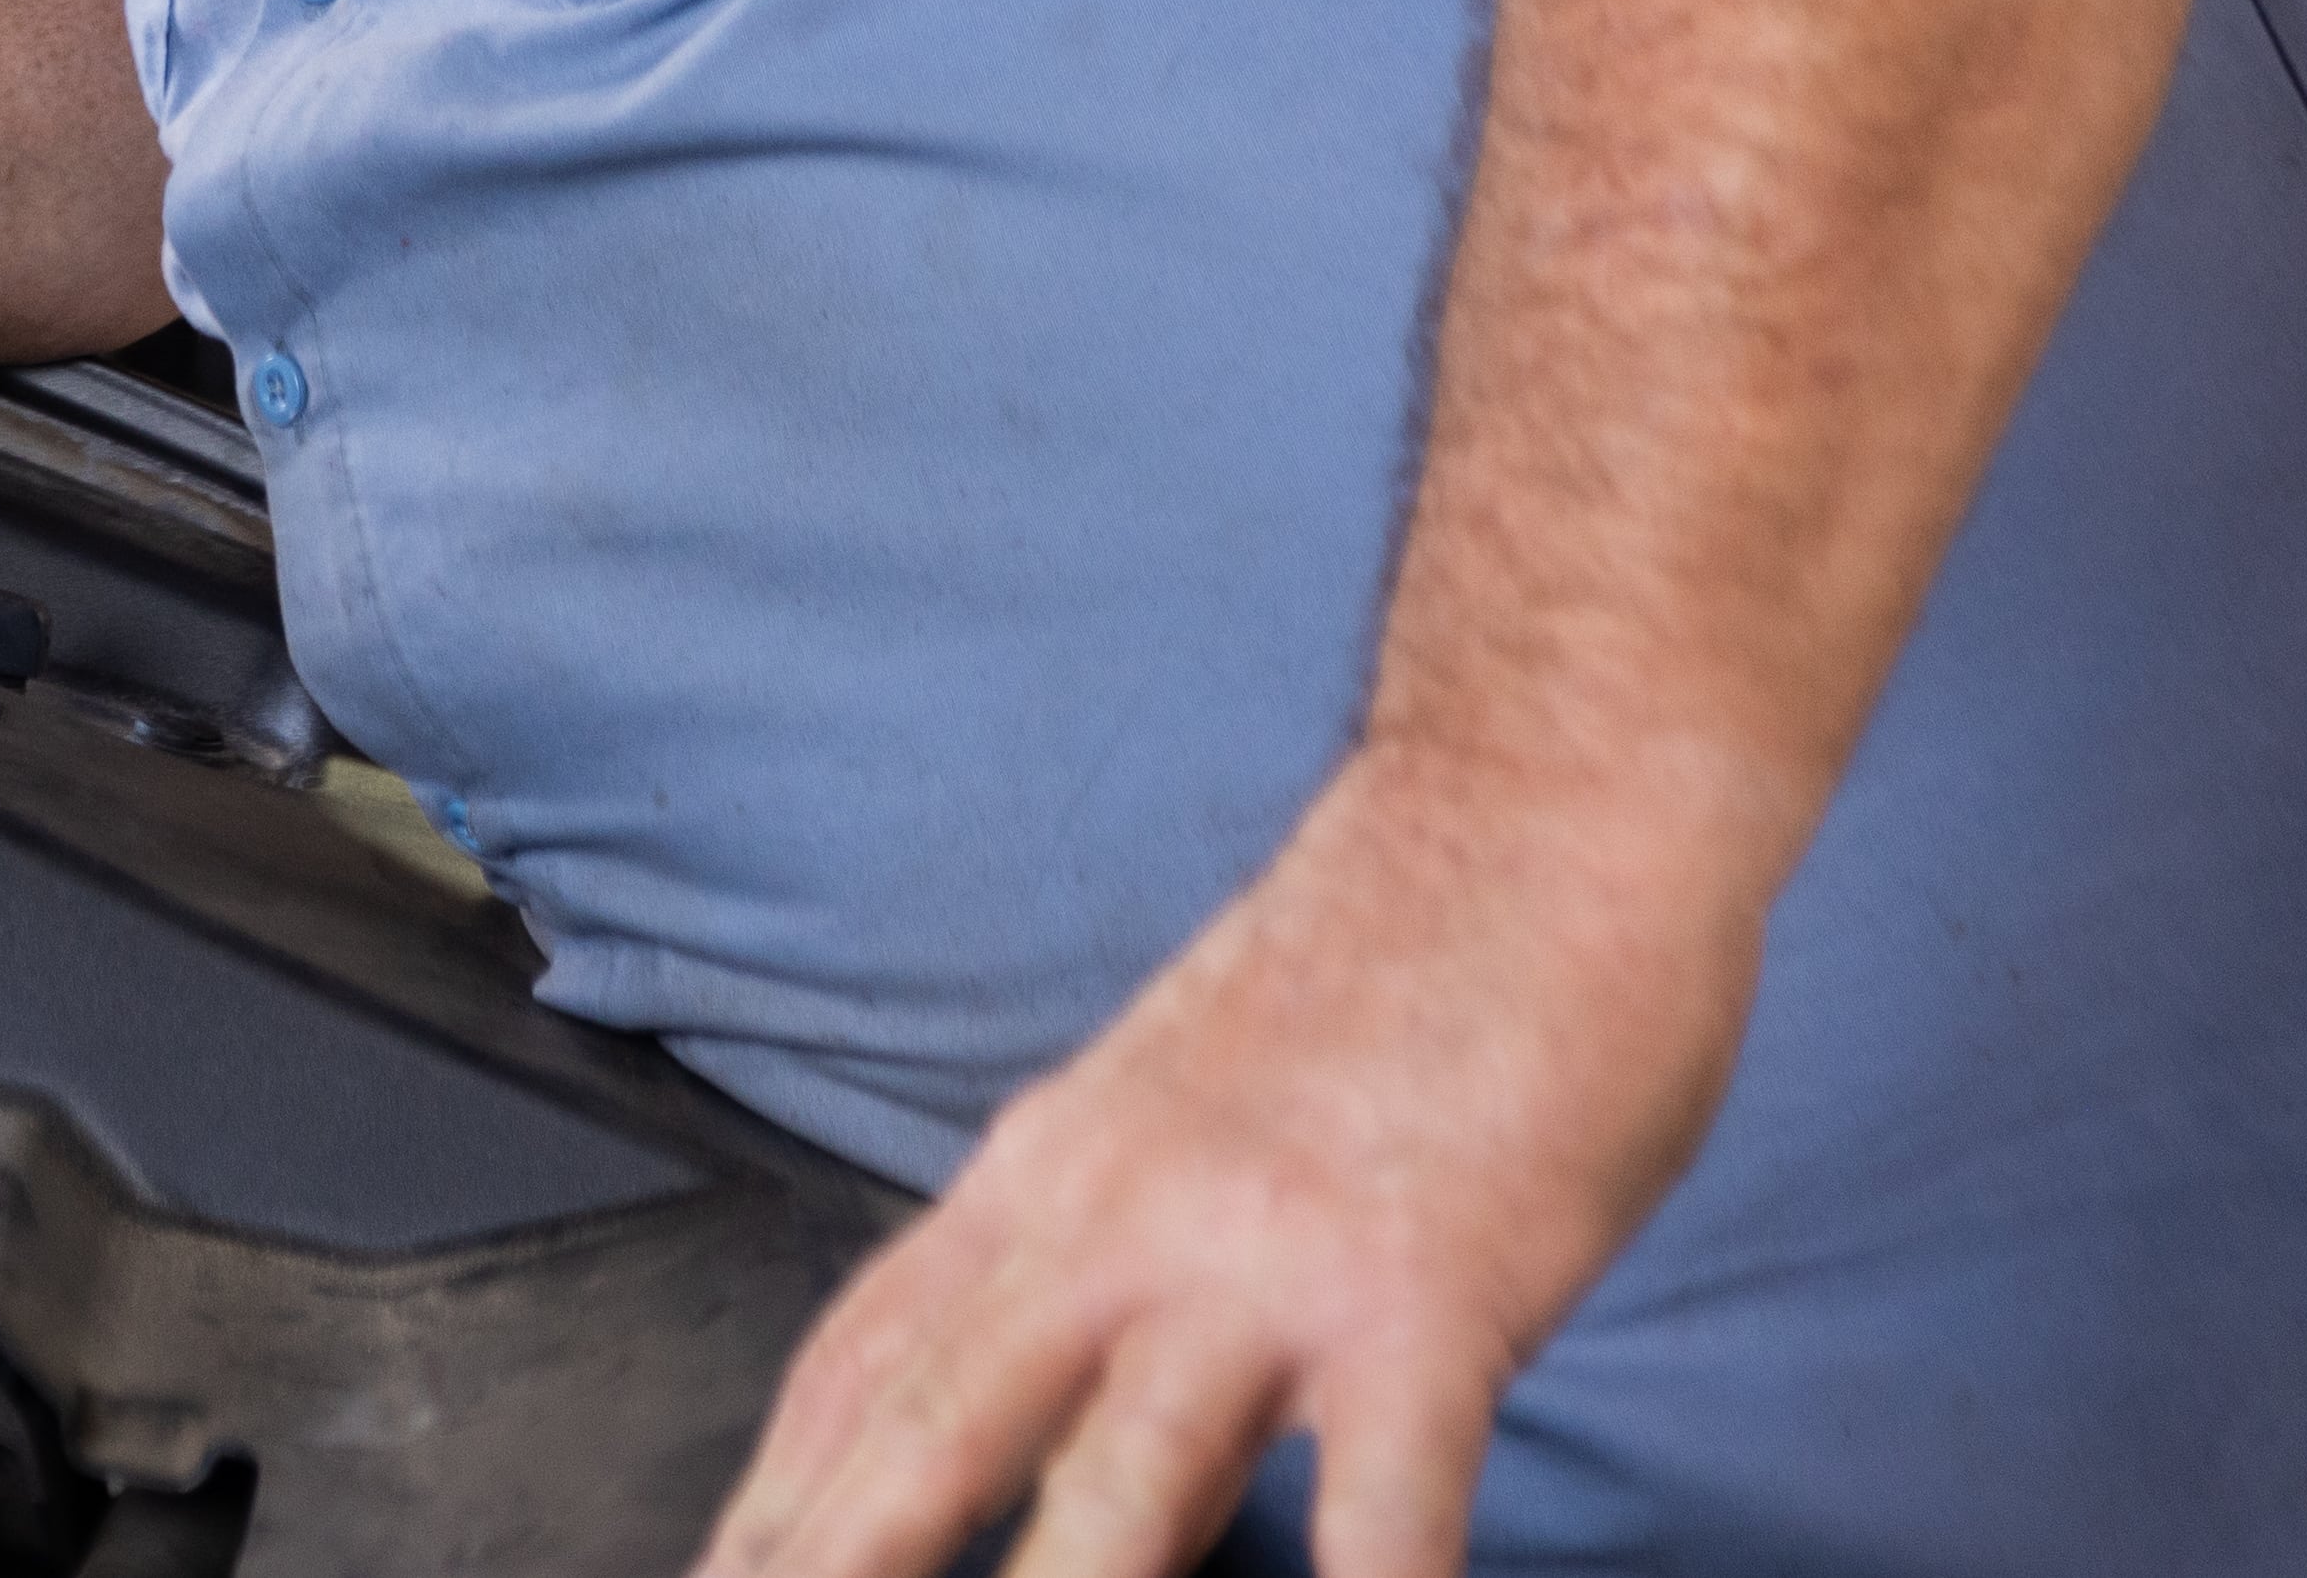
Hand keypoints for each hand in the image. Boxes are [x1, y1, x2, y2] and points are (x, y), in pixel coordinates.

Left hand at [695, 750, 1764, 1577]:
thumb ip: (1095, 1258)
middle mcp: (1118, 1221)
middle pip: (929, 1430)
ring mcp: (1264, 1261)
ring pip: (1119, 1485)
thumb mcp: (1174, 1107)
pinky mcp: (1429, 1290)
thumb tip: (1028, 1413)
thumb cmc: (1380, 974)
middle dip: (832, 1563)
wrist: (1530, 805)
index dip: (776, 1494)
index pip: (863, 1362)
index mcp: (1048, 1177)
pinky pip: (1389, 1501)